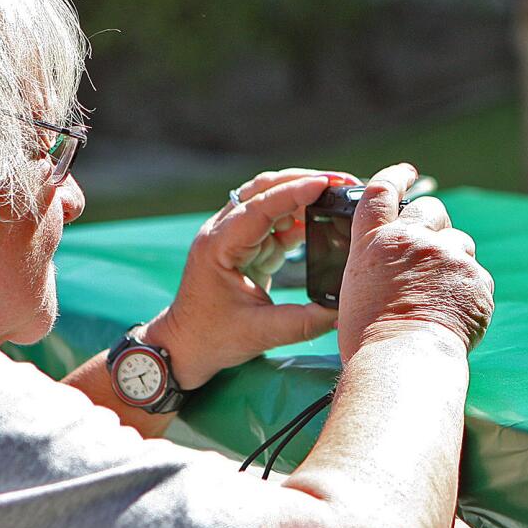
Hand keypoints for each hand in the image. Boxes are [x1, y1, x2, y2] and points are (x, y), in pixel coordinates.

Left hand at [140, 169, 354, 388]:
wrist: (184, 346)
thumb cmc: (211, 339)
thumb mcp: (260, 333)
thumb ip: (303, 322)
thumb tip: (343, 311)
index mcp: (218, 247)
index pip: (259, 207)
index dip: (293, 192)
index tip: (325, 184)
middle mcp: (222, 233)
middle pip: (263, 190)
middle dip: (303, 181)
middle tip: (341, 181)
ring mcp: (233, 237)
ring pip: (270, 200)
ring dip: (303, 197)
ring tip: (338, 196)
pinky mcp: (246, 247)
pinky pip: (274, 221)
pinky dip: (300, 218)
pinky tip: (323, 222)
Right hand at [336, 163, 493, 362]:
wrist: (405, 359)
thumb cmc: (371, 339)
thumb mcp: (356, 291)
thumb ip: (377, 265)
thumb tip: (392, 267)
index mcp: (374, 243)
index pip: (382, 191)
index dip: (396, 176)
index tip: (406, 171)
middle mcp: (411, 239)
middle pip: (430, 208)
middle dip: (433, 222)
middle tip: (430, 248)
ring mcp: (446, 256)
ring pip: (459, 241)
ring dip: (453, 259)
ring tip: (439, 294)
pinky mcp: (475, 277)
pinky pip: (476, 274)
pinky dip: (468, 289)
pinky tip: (455, 312)